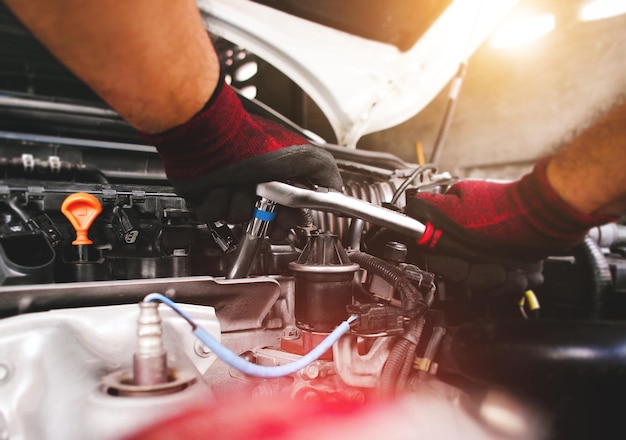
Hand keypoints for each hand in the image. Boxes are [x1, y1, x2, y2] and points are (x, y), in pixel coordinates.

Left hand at [139, 79, 341, 232]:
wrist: (211, 138)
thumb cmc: (253, 142)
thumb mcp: (305, 156)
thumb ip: (326, 174)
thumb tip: (337, 193)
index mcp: (278, 176)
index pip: (287, 211)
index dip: (286, 220)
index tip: (283, 221)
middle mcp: (255, 183)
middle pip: (262, 219)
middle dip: (260, 214)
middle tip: (258, 202)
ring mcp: (230, 189)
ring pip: (237, 218)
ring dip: (236, 205)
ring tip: (234, 186)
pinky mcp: (205, 195)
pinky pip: (211, 215)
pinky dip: (214, 204)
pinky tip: (217, 189)